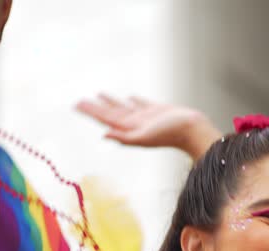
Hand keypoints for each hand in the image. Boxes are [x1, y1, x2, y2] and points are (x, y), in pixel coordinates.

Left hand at [76, 94, 221, 159]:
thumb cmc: (170, 134)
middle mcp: (134, 123)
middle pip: (109, 113)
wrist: (192, 130)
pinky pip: (141, 104)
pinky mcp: (156, 111)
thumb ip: (124, 138)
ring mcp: (144, 117)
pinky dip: (133, 100)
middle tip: (79, 101)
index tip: (76, 105)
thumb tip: (103, 134)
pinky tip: (129, 97)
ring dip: (110, 101)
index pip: (104, 118)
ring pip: (123, 107)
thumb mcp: (144, 136)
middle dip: (94, 107)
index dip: (90, 112)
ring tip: (99, 95)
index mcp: (129, 129)